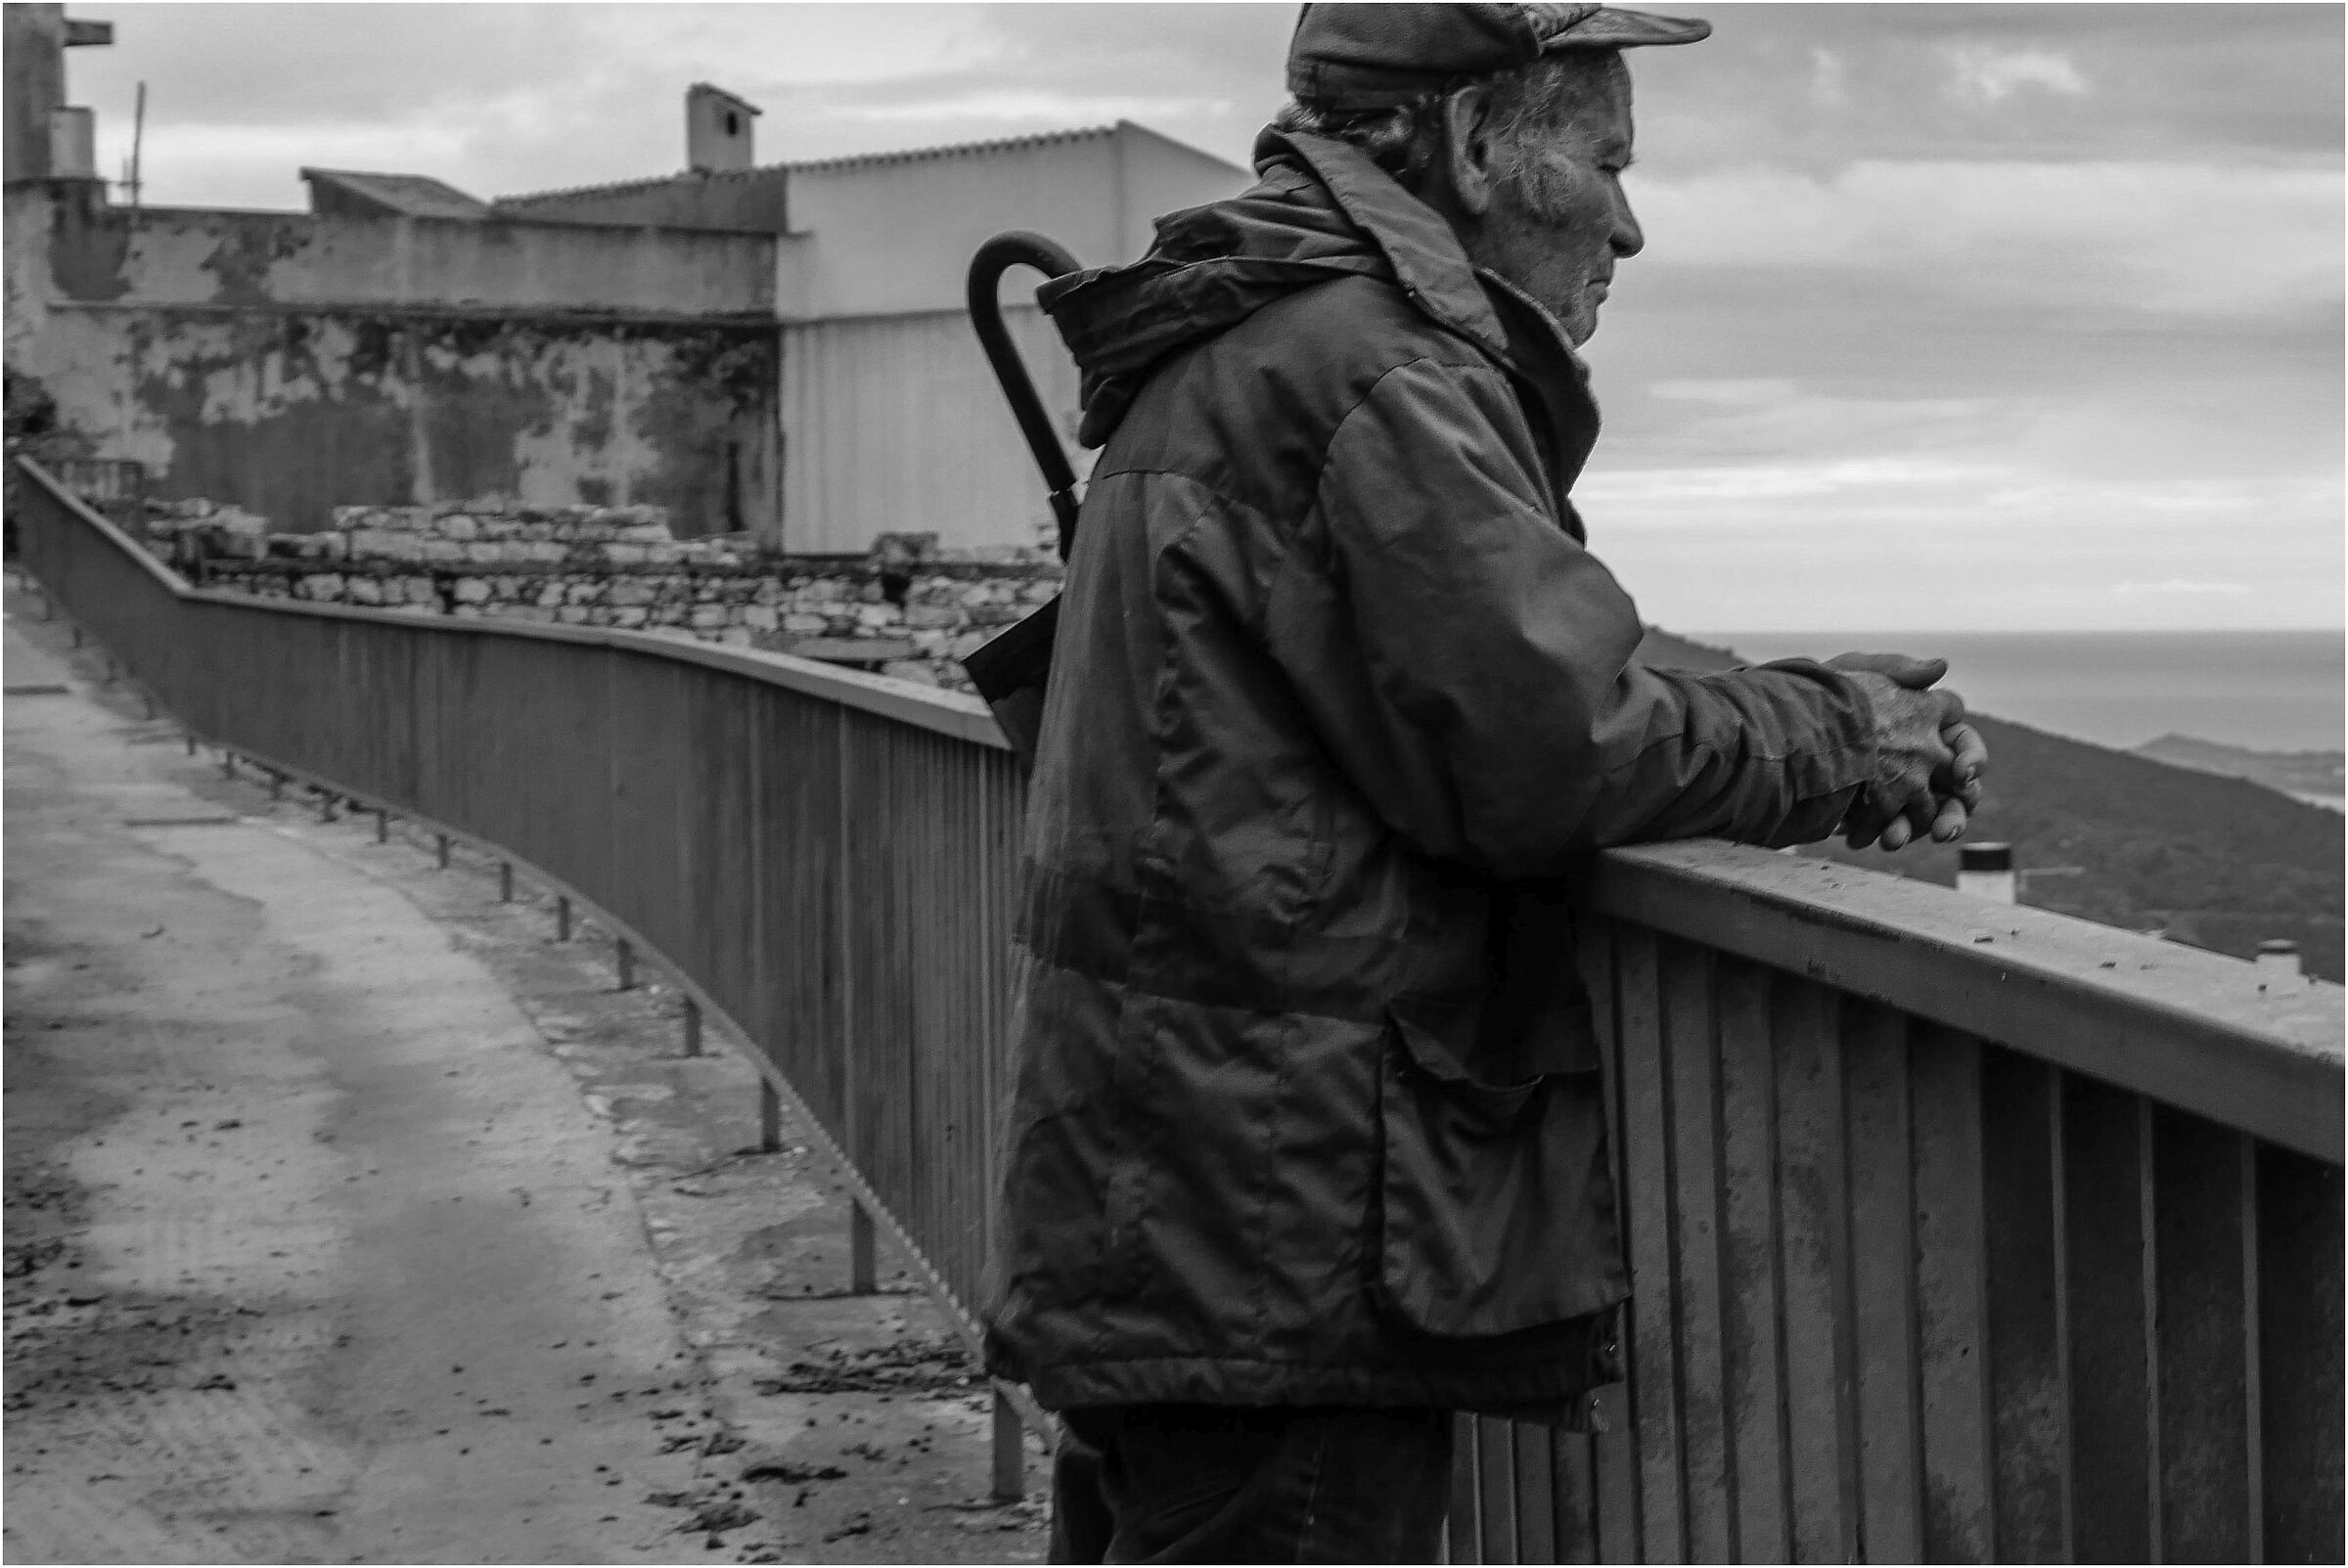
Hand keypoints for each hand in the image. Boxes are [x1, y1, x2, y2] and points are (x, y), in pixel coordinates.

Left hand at [1825, 653, 1987, 850]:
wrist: (1787, 725)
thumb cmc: (1826, 691)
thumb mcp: (1857, 670)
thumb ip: (1900, 670)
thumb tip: (1942, 666)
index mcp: (1931, 725)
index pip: (1965, 745)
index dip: (1972, 759)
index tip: (1963, 774)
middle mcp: (1925, 759)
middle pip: (1958, 793)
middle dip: (1954, 814)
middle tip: (1945, 831)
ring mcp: (1903, 787)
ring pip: (1928, 817)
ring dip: (1917, 830)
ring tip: (1894, 840)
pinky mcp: (1876, 806)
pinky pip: (1892, 827)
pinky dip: (1884, 834)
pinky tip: (1866, 839)